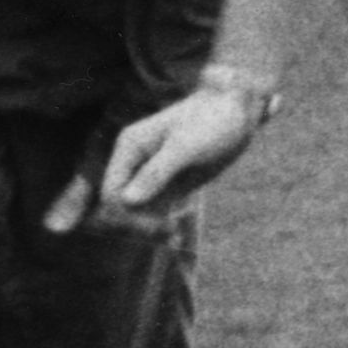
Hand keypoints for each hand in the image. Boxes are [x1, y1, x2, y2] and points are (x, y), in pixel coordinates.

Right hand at [44, 78, 279, 235]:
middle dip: (135, 224)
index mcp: (129, 147)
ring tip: (171, 236)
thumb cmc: (212, 121)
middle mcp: (134, 162)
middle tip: (166, 233)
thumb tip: (127, 200)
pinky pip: (154, 212)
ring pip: (135, 213)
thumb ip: (156, 172)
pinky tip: (173, 235)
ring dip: (148, 229)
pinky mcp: (167, 185)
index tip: (152, 225)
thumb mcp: (186, 147)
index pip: (111, 193)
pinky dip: (160, 225)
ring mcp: (149, 175)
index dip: (124, 215)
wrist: (237, 112)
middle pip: (119, 206)